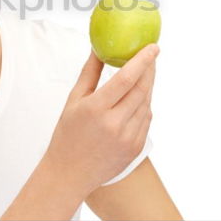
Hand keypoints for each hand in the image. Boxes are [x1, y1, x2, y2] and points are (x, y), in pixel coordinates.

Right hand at [43, 43, 158, 196]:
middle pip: (142, 89)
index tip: (152, 47)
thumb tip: (98, 48)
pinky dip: (144, 105)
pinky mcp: (136, 148)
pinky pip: (146, 119)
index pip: (126, 79)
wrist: (70, 173)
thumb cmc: (68, 134)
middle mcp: (114, 124)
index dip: (142, 60)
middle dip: (150, 69)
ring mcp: (128, 138)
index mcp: (96, 109)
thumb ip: (89, 72)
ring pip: (146, 104)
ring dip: (148, 86)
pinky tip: (137, 98)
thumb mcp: (74, 100)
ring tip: (144, 73)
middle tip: (152, 54)